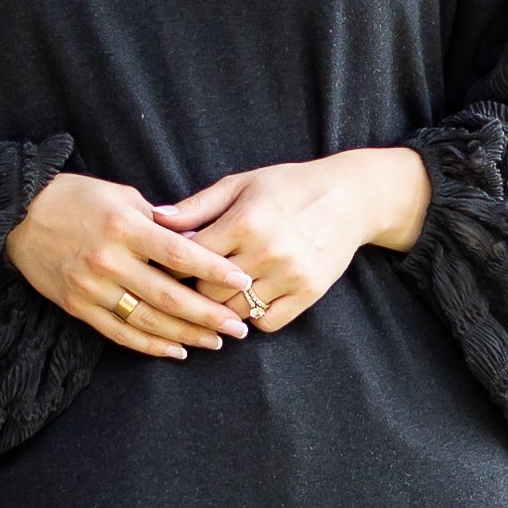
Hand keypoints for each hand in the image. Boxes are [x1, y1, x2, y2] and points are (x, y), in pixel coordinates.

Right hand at [7, 167, 255, 359]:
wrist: (17, 215)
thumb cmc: (76, 198)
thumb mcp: (121, 195)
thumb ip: (158, 221)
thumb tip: (196, 242)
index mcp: (125, 228)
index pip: (180, 255)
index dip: (215, 271)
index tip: (243, 282)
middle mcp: (109, 261)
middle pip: (169, 297)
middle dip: (209, 315)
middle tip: (240, 326)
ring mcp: (91, 288)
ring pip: (147, 321)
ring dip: (186, 335)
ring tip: (216, 341)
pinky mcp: (77, 307)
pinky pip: (119, 333)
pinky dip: (150, 346)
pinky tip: (177, 350)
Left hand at [165, 146, 430, 337]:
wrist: (351, 197)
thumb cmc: (288, 186)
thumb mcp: (241, 184)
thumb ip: (197, 205)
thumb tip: (155, 219)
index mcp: (245, 222)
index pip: (190, 260)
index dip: (174, 265)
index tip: (169, 265)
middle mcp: (267, 252)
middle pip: (208, 293)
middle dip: (197, 289)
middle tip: (195, 282)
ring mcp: (290, 276)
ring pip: (236, 313)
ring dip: (224, 306)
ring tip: (222, 292)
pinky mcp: (309, 293)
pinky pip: (267, 323)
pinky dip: (255, 317)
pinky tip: (252, 299)